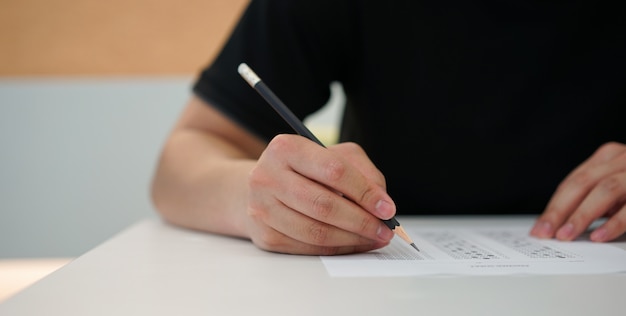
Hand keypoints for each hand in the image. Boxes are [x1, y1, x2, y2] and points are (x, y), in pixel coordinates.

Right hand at [244, 134, 395, 254]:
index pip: (333, 170)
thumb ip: (362, 172)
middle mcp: (267, 177)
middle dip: (362, 221)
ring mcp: (262, 208)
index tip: (387, 208)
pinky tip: (353, 244)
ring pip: (316, 231)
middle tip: (385, 229)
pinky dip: (336, 249)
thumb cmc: (305, 169)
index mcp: (286, 148)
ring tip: (373, 238)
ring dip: (352, 239)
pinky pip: (307, 248)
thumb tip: (381, 203)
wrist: (264, 187)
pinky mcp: (264, 234)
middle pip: (324, 205)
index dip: (365, 192)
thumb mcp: (334, 155)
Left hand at [530, 142, 625, 241]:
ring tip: (566, 236)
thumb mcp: (619, 187)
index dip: (554, 206)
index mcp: (609, 157)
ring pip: (605, 189)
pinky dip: (615, 223)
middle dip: (560, 210)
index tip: (539, 228)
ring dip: (583, 215)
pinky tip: (600, 237)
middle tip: (545, 233)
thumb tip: (561, 223)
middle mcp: (623, 158)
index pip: (573, 182)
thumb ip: (596, 199)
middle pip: (583, 183)